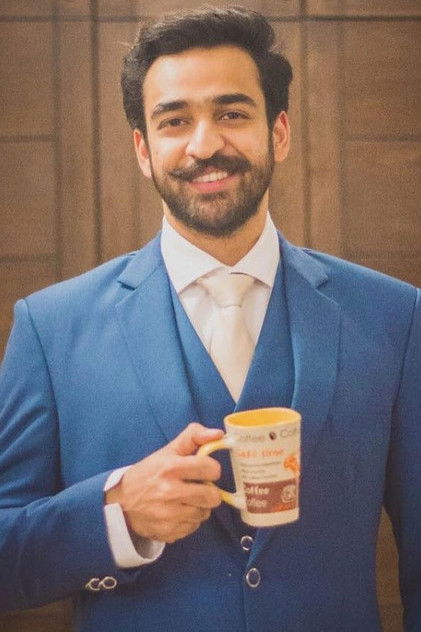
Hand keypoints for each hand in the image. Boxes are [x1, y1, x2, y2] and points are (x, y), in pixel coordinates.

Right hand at [105, 423, 223, 542]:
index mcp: (170, 468)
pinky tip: (177, 512)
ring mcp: (169, 515)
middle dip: (208, 491)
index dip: (211, 469)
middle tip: (197, 487)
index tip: (204, 470)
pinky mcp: (168, 532)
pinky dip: (189, 520)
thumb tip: (218, 434)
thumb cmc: (147, 474)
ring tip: (185, 499)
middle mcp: (170, 492)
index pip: (211, 469)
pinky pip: (193, 527)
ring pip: (204, 513)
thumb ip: (193, 436)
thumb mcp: (167, 451)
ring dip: (199, 507)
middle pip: (212, 496)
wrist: (120, 502)